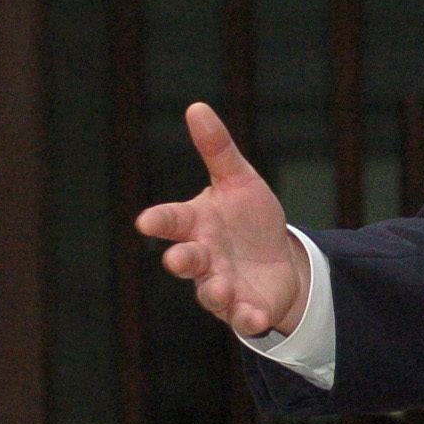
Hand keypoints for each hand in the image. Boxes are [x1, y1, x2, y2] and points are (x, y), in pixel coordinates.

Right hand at [134, 102, 311, 337]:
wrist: (278, 261)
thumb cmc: (248, 219)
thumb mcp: (239, 180)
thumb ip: (217, 149)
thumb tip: (196, 107)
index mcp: (196, 224)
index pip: (173, 220)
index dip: (160, 221)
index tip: (146, 222)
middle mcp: (203, 257)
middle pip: (186, 259)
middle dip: (182, 259)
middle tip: (178, 259)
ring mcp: (220, 285)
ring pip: (210, 292)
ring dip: (214, 290)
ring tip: (221, 287)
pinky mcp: (243, 308)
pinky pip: (242, 316)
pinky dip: (247, 317)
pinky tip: (256, 316)